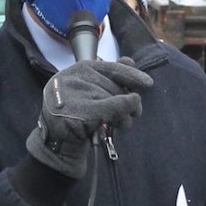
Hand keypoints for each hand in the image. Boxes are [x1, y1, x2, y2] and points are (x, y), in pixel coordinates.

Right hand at [26, 58, 152, 177]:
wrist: (57, 144)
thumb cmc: (76, 117)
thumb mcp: (91, 93)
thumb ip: (109, 77)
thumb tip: (130, 61)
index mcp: (79, 69)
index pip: (111, 68)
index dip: (131, 76)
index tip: (148, 84)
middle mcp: (74, 77)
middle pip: (115, 87)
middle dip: (128, 102)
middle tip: (133, 115)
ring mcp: (74, 94)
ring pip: (115, 100)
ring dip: (124, 116)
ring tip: (120, 125)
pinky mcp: (77, 112)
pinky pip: (112, 109)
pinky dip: (122, 113)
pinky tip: (123, 121)